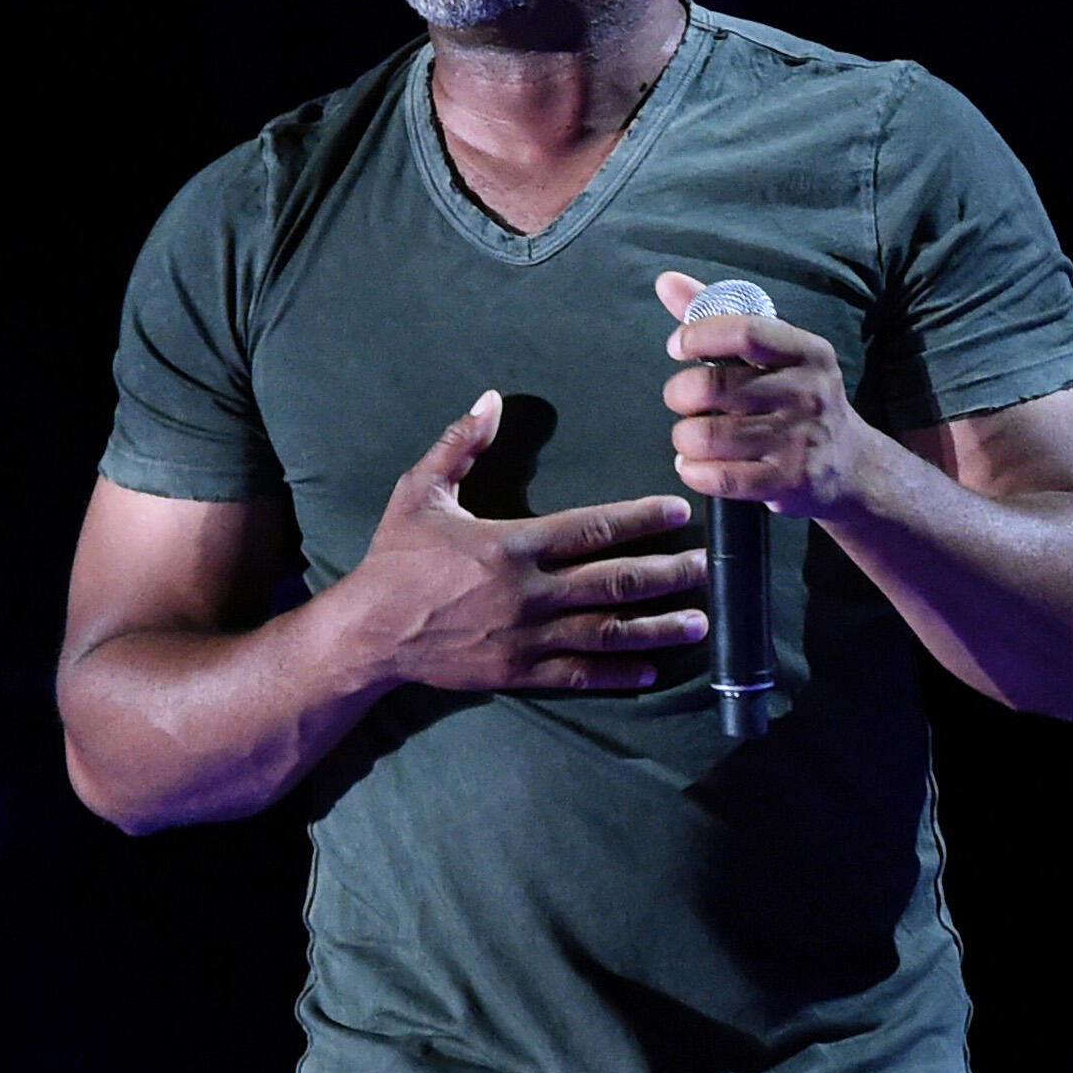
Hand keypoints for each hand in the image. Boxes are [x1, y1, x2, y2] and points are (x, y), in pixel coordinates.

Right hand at [350, 391, 708, 691]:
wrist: (367, 633)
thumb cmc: (394, 558)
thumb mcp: (420, 492)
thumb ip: (460, 445)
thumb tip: (491, 398)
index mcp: (510, 545)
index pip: (591, 528)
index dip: (639, 518)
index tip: (677, 511)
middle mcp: (528, 593)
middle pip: (612, 581)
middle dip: (665, 573)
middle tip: (704, 566)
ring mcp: (526, 638)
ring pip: (606, 632)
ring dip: (656, 626)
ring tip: (698, 622)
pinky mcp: (518, 673)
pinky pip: (579, 675)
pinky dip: (618, 673)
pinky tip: (652, 669)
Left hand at [656, 270, 878, 520]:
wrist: (851, 464)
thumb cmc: (798, 399)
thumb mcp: (773, 354)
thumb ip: (718, 315)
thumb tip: (667, 281)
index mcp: (807, 351)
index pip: (745, 331)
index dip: (698, 335)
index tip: (678, 346)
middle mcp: (808, 392)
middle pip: (714, 386)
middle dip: (680, 394)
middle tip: (681, 400)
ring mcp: (800, 439)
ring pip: (709, 435)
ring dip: (684, 437)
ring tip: (689, 436)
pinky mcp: (789, 480)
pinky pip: (720, 477)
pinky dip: (693, 471)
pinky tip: (693, 466)